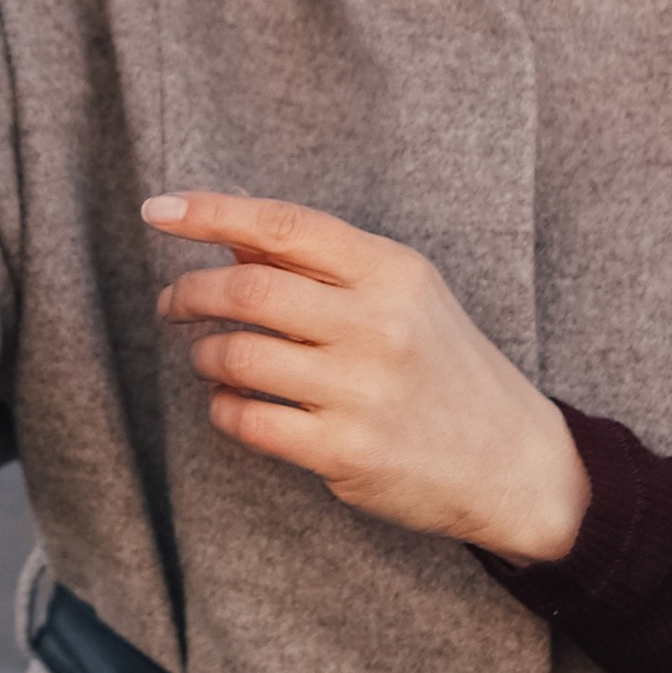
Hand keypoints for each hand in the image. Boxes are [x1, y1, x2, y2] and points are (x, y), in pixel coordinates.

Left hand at [147, 191, 588, 561]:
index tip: (158, 209)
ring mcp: (362, 391)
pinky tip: (232, 403)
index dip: (213, 211)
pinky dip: (224, 408)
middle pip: (249, 288)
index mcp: (393, 272)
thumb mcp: (403, 296)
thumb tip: (234, 233)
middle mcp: (379, 325)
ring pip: (238, 356)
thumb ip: (323, 265)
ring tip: (211, 357)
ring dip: (205, 354)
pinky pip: (248, 421)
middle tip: (173, 301)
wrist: (513, 463)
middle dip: (191, 291)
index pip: (286, 225)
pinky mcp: (345, 453)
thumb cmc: (447, 368)